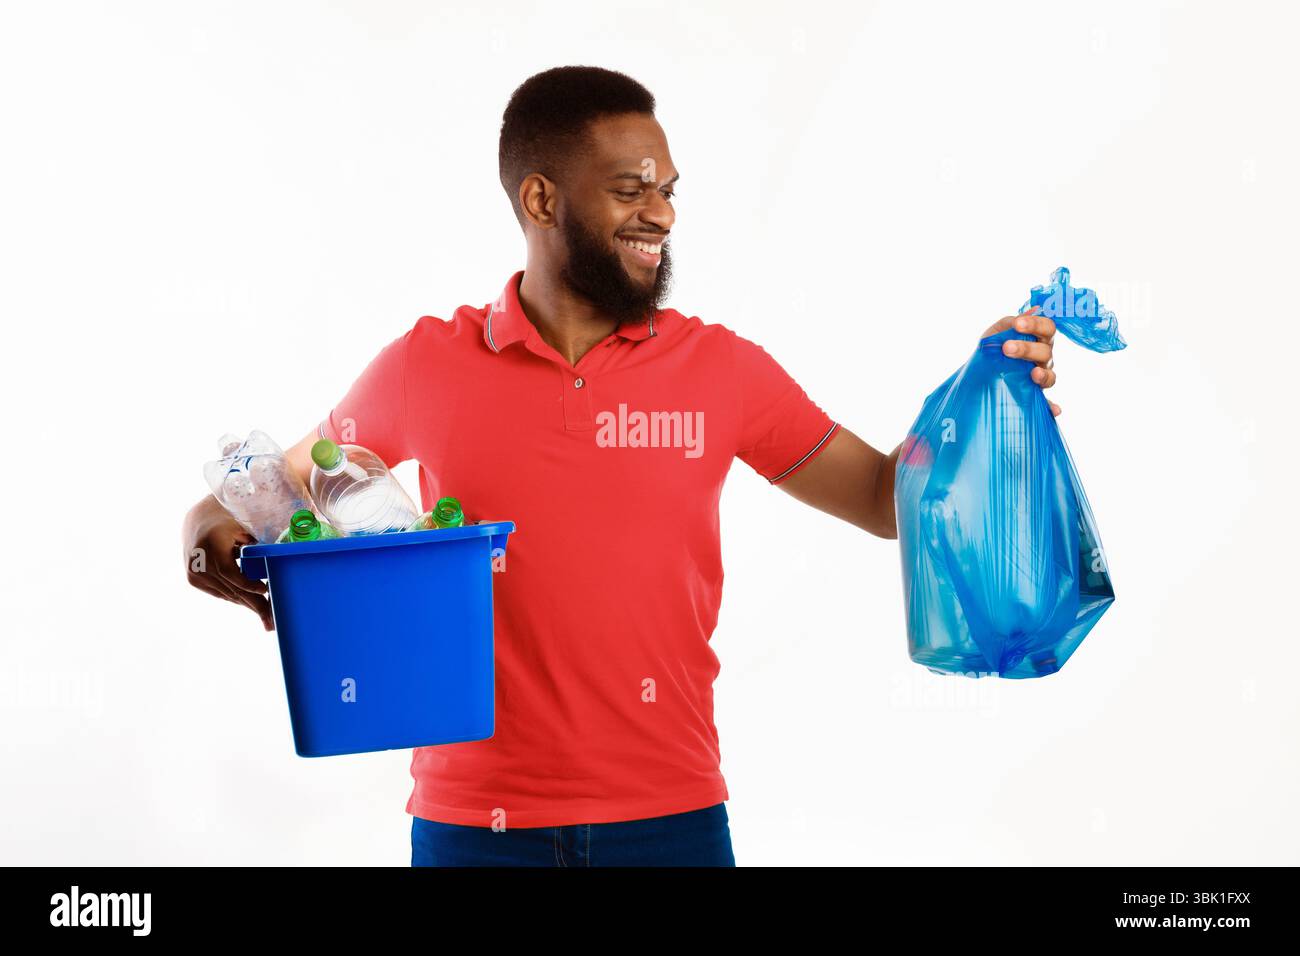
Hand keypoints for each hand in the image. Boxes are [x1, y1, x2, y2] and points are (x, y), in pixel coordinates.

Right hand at [182, 496, 274, 630]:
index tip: (266, 591)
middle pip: (231, 588)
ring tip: (268, 619)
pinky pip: (221, 593)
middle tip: (273, 622)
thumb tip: (283, 562)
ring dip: (249, 606)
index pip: (230, 572)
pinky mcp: (193, 579)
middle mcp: (199, 560)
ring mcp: (194, 572)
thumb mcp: (245, 526)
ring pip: (228, 594)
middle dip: (255, 605)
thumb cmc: (230, 519)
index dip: (248, 584)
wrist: (199, 520)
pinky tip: (253, 606)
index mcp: (212, 543)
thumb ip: (259, 543)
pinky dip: (238, 598)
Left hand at [982, 305, 1059, 416]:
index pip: (1047, 328)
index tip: (1018, 323)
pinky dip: (1052, 406)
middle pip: (1046, 351)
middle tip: (1007, 348)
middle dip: (1028, 348)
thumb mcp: (996, 334)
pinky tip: (1055, 410)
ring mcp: (1041, 376)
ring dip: (1042, 374)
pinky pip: (1047, 403)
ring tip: (1032, 374)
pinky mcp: (1035, 395)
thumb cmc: (992, 349)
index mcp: (1038, 338)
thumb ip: (1010, 324)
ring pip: (1049, 375)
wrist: (977, 374)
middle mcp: (1043, 357)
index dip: (1036, 324)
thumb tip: (1033, 309)